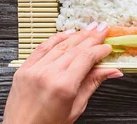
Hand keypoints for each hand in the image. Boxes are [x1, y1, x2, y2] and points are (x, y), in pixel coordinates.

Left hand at [3, 22, 122, 123]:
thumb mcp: (76, 107)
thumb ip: (93, 83)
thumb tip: (112, 71)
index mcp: (64, 86)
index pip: (86, 58)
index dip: (99, 50)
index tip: (108, 47)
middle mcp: (48, 74)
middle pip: (75, 48)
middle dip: (91, 37)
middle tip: (103, 28)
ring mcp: (34, 69)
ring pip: (60, 45)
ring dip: (77, 35)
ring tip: (89, 28)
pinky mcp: (24, 69)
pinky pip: (42, 47)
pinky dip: (56, 38)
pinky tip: (67, 33)